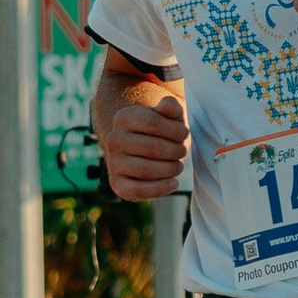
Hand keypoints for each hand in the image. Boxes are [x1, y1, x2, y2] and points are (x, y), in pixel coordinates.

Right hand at [100, 76, 190, 200]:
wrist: (146, 149)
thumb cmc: (162, 130)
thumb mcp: (169, 115)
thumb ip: (170, 107)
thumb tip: (168, 107)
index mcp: (123, 117)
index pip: (152, 122)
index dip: (174, 130)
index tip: (184, 133)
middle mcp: (113, 139)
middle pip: (151, 148)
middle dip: (175, 151)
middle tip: (182, 151)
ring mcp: (113, 162)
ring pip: (146, 170)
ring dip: (170, 169)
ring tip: (178, 166)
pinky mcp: (117, 184)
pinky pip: (138, 190)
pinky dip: (160, 189)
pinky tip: (174, 183)